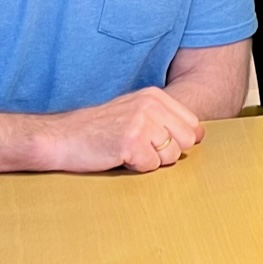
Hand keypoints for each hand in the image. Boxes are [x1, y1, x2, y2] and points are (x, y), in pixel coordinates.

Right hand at [37, 87, 204, 172]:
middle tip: (139, 147)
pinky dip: (136, 167)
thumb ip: (167, 119)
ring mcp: (142, 122)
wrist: (61, 137)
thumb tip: (201, 134)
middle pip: (186, 142)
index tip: (155, 141)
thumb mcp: (136, 112)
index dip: (177, 140)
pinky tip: (118, 156)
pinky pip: (151, 166)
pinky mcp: (131, 142)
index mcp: (155, 96)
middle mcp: (151, 105)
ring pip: (171, 156)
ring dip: (150, 160)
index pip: (193, 125)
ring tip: (127, 150)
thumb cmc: (99, 129)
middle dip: (166, 152)